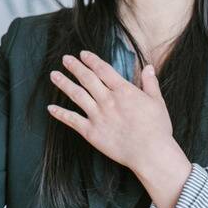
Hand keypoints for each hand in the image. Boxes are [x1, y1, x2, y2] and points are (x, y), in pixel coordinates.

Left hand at [46, 50, 190, 207]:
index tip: (83, 54)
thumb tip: (149, 66)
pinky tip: (50, 108)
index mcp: (124, 91)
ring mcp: (98, 116)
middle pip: (87, 79)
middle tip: (65, 58)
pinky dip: (60, 113)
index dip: (92, 60)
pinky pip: (72, 120)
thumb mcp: (157, 102)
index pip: (103, 70)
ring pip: (77, 95)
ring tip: (54, 75)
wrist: (150, 153)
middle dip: (75, 67)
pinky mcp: (91, 132)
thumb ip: (150, 83)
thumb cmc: (157, 128)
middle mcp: (108, 100)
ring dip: (64, 84)